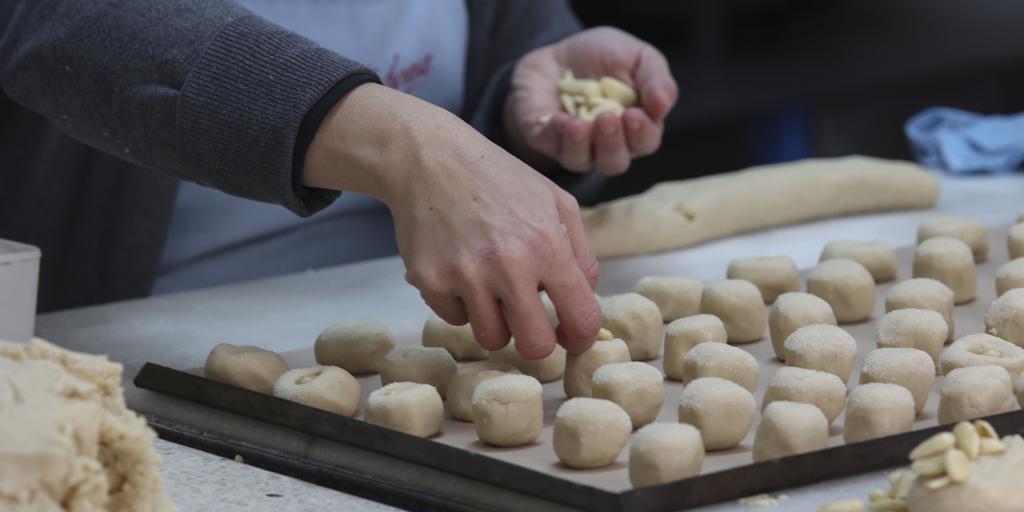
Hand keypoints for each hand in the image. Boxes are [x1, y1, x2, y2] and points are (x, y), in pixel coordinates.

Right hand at [303, 84, 601, 357]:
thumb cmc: (498, 178)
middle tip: (530, 322)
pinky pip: (455, 319)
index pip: (580, 318)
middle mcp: (507, 265)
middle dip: (537, 341)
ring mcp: (465, 275)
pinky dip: (461, 305)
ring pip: (491, 338)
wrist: (430, 158)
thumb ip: (580, 253)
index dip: (581, 336)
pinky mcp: (430, 280)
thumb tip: (586, 298)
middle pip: (535, 345)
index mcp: (546, 245)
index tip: (572, 336)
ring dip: (496, 322)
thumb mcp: (555, 201)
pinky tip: (461, 273)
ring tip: (492, 290)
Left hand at [504, 27, 677, 175]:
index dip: (642, 133)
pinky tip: (559, 120)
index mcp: (634, 128)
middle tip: (608, 119)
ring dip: (582, 145)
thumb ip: (656, 79)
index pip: (645, 141)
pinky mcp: (544, 138)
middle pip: (615, 161)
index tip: (635, 115)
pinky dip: (555, 135)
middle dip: (612, 143)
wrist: (557, 52)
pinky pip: (550, 146)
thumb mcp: (637, 57)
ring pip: (581, 161)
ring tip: (580, 123)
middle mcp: (605, 145)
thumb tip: (663, 106)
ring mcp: (574, 146)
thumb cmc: (604, 56)